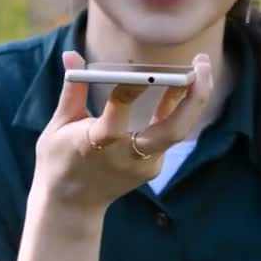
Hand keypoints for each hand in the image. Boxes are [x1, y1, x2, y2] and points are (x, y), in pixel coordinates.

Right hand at [32, 50, 213, 214]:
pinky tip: (184, 83)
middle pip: (172, 130)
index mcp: (95, 144)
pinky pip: (170, 133)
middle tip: (201, 63)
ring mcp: (144, 164)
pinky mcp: (152, 166)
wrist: (71, 206)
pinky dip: (178, 107)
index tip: (142, 70)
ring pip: (178, 132)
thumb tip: (71, 53)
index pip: (117, 117)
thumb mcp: (58, 125)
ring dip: (194, 99)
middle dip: (193, 96)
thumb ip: (73, 90)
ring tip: (201, 65)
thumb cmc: (59, 160)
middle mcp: (126, 156)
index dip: (130, 90)